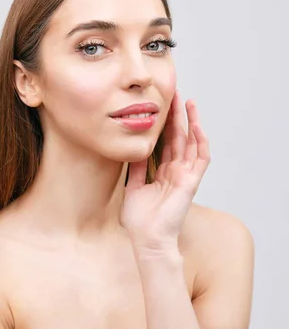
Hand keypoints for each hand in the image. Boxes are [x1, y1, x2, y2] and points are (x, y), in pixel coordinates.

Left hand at [122, 90, 210, 252]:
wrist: (147, 238)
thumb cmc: (139, 219)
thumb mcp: (132, 187)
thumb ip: (135, 168)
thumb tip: (133, 149)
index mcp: (162, 173)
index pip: (165, 143)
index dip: (164, 125)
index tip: (160, 107)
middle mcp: (176, 172)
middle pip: (178, 138)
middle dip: (177, 117)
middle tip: (174, 95)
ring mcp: (185, 176)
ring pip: (192, 143)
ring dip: (191, 123)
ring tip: (188, 102)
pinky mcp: (191, 182)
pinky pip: (200, 158)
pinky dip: (200, 141)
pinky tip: (195, 126)